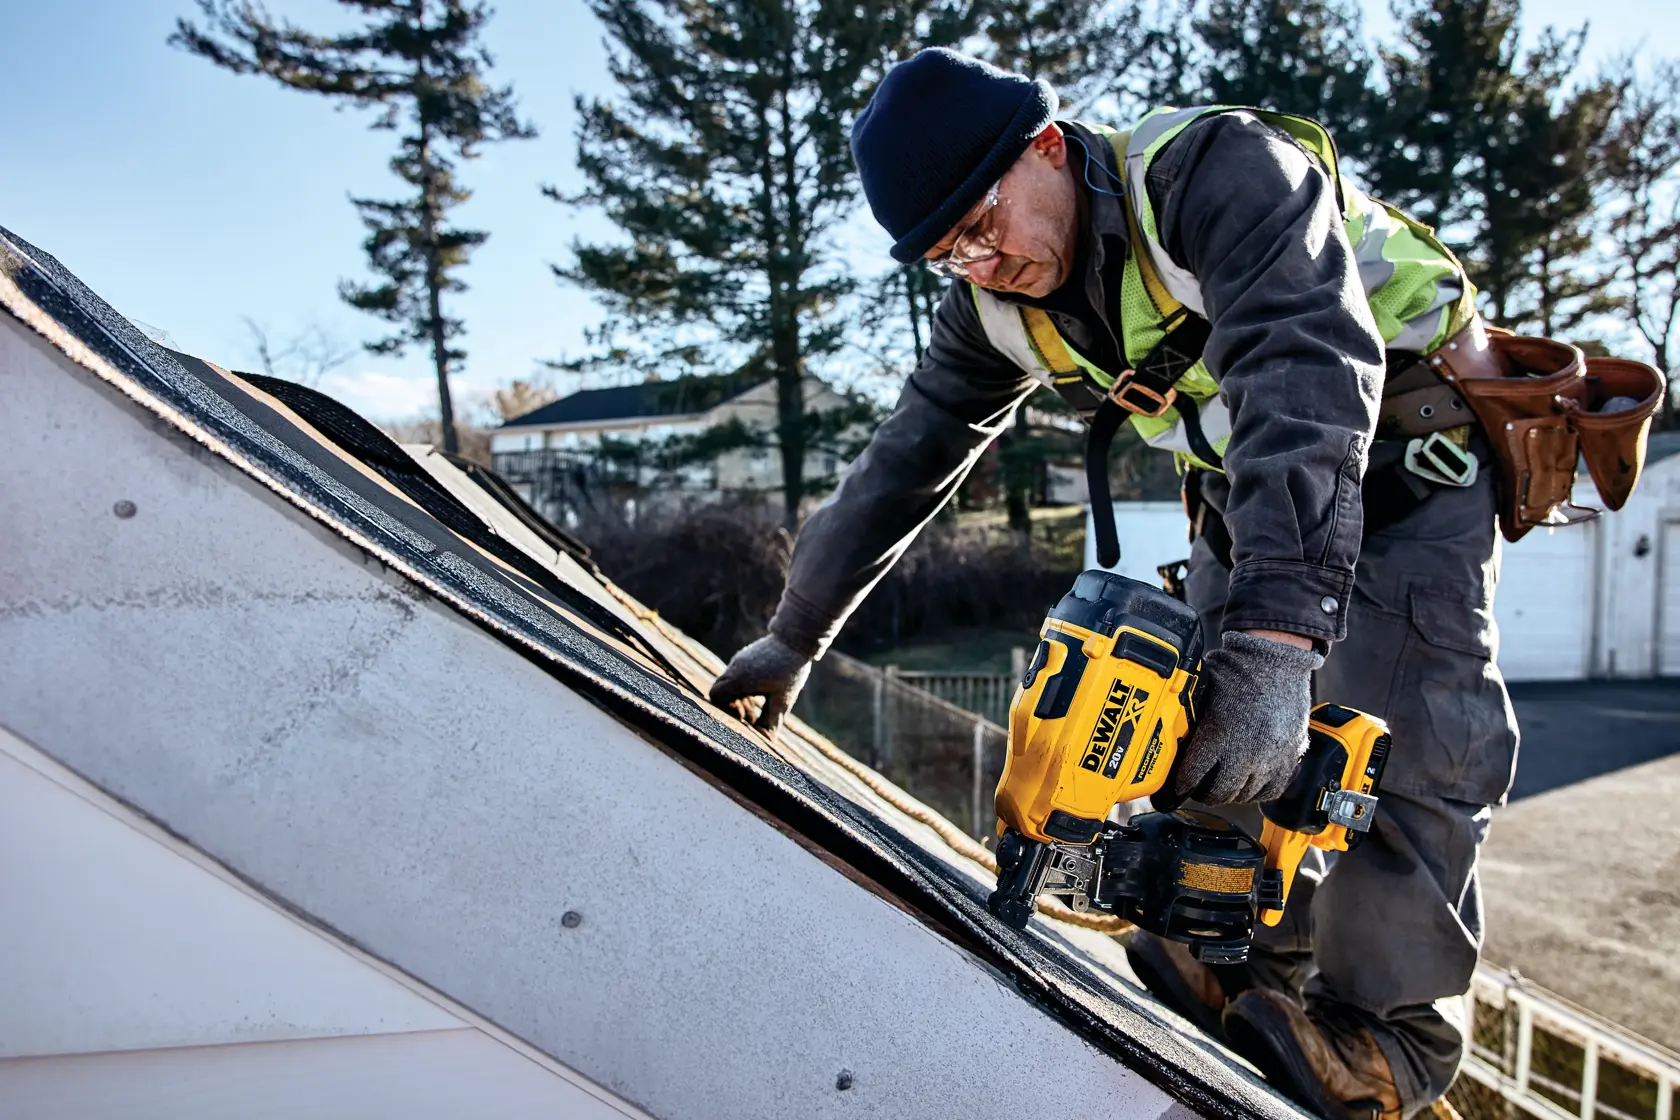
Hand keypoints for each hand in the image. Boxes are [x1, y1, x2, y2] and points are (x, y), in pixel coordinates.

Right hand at [708, 633, 812, 737]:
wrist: (797, 639)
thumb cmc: (790, 670)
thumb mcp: (782, 700)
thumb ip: (771, 722)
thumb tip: (766, 742)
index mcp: (740, 678)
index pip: (715, 696)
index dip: (725, 710)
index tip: (746, 716)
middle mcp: (735, 668)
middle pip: (719, 691)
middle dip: (732, 706)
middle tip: (752, 714)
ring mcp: (739, 660)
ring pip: (728, 684)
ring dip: (739, 698)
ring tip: (759, 706)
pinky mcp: (745, 656)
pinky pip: (736, 675)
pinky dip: (743, 687)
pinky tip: (762, 691)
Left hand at [1168, 630, 1322, 805]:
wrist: (1278, 658)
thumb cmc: (1239, 668)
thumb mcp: (1203, 690)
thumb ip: (1190, 717)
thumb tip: (1169, 734)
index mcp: (1219, 733)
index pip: (1192, 776)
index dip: (1178, 787)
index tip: (1171, 790)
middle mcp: (1246, 750)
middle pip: (1219, 793)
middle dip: (1203, 793)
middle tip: (1196, 788)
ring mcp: (1271, 756)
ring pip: (1244, 795)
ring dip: (1229, 793)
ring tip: (1220, 785)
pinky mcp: (1290, 755)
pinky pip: (1272, 790)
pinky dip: (1257, 792)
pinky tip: (1247, 784)